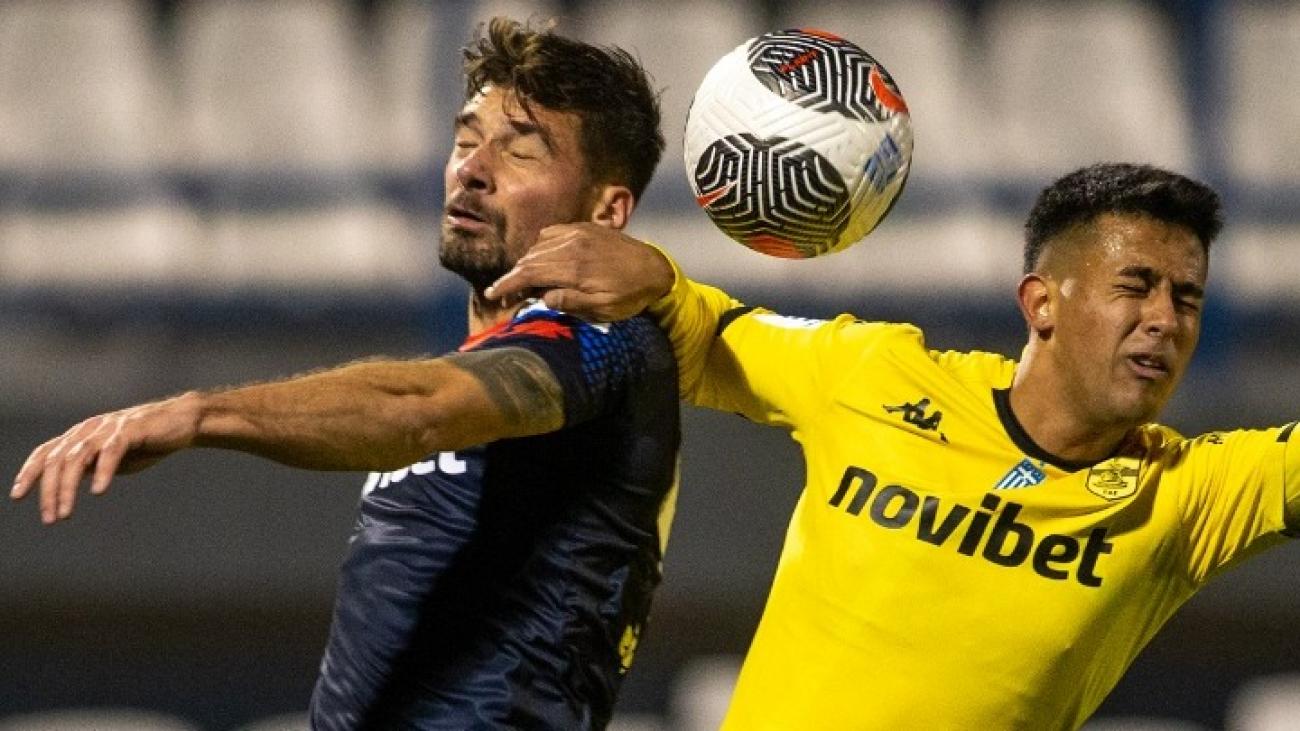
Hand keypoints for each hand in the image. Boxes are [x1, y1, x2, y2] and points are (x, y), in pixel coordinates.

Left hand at [10, 392, 202, 523]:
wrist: (182, 421)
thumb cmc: (146, 441)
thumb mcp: (110, 457)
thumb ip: (88, 465)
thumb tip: (64, 484)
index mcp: (81, 435)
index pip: (46, 452)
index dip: (29, 473)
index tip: (18, 496)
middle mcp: (89, 429)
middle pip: (57, 459)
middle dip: (49, 490)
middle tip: (49, 518)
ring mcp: (109, 428)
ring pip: (77, 457)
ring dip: (67, 487)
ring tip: (66, 513)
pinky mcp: (131, 430)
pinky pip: (111, 451)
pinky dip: (102, 471)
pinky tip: (98, 491)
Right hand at [486, 223, 674, 321]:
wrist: (656, 269)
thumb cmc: (630, 295)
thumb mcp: (602, 308)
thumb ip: (569, 302)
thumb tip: (541, 297)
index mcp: (574, 268)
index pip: (529, 274)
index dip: (507, 285)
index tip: (492, 294)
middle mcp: (572, 246)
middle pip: (530, 259)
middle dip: (513, 277)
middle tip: (506, 294)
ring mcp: (577, 233)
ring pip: (538, 246)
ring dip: (527, 263)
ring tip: (525, 282)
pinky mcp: (584, 228)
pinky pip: (552, 233)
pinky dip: (541, 245)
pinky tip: (543, 259)